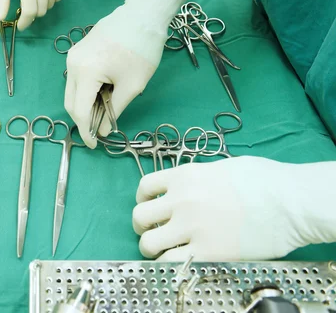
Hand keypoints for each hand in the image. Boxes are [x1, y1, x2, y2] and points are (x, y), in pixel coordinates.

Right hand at [64, 4, 166, 147]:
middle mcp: (72, 64)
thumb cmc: (142, 49)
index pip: (79, 111)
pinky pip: (77, 78)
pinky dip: (86, 91)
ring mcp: (73, 55)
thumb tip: (103, 130)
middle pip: (70, 102)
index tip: (94, 145)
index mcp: (85, 72)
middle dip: (82, 120)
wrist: (143, 14)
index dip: (86, 131)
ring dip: (84, 105)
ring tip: (103, 113)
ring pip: (72, 90)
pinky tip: (102, 95)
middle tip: (98, 132)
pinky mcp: (78, 51)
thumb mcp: (132, 86)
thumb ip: (115, 111)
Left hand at [132, 156, 335, 260]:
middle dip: (143, 225)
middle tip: (155, 231)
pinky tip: (178, 262)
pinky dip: (167, 264)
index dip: (143, 199)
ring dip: (152, 248)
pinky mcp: (206, 252)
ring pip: (148, 242)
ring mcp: (191, 226)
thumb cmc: (266, 180)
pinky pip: (169, 263)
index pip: (145, 187)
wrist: (292, 203)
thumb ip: (198, 178)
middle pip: (140, 216)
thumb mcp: (223, 167)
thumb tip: (189, 187)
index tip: (150, 207)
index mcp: (185, 175)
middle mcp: (181, 199)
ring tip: (163, 250)